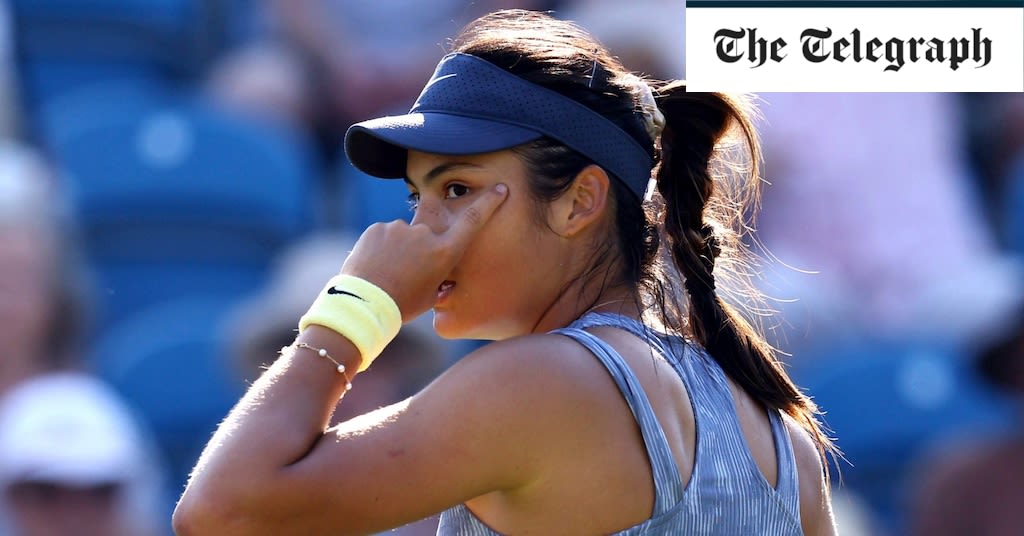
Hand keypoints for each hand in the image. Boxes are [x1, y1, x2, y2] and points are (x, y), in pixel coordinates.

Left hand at [341, 184, 507, 320]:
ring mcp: (400, 228)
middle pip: (429, 233)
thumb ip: (439, 279)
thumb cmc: (402, 305)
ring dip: (399, 250)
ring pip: (405, 235)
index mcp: (445, 252)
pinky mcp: (379, 228)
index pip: (473, 220)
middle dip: (421, 248)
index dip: (488, 202)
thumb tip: (442, 279)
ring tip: (386, 273)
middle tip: (405, 272)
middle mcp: (425, 234)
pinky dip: (381, 248)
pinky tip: (374, 266)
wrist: (365, 303)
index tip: (500, 189)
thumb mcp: (431, 296)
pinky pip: (384, 235)